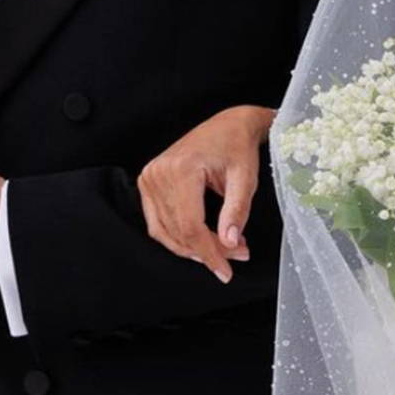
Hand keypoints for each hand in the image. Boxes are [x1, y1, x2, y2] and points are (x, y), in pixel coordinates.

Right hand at [137, 105, 273, 281]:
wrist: (229, 123)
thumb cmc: (238, 146)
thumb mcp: (246, 178)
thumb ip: (237, 212)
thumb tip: (230, 244)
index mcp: (182, 168)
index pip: (191, 225)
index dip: (210, 253)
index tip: (226, 271)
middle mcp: (159, 172)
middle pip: (179, 230)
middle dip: (207, 251)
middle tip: (236, 257)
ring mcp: (149, 177)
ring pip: (165, 231)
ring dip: (193, 248)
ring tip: (223, 252)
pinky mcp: (148, 182)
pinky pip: (158, 222)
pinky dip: (178, 237)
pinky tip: (201, 242)